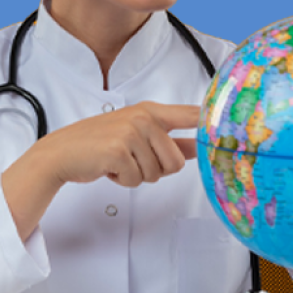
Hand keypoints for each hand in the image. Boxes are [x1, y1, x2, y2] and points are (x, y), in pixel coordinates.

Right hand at [35, 101, 199, 187]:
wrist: (61, 152)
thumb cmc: (98, 144)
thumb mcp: (135, 135)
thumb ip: (168, 140)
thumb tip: (197, 147)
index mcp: (150, 111)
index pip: (191, 114)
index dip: (211, 123)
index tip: (231, 128)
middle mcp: (144, 118)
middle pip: (176, 161)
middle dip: (156, 170)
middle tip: (133, 161)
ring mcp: (131, 133)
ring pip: (156, 174)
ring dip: (137, 176)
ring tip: (118, 162)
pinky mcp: (119, 151)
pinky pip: (137, 180)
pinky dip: (123, 181)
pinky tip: (109, 168)